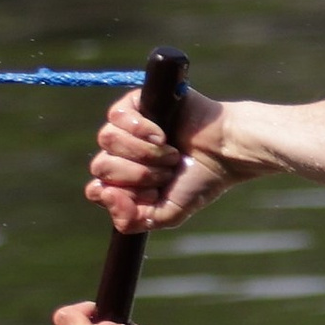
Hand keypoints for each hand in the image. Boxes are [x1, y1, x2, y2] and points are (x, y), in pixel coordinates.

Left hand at [84, 84, 252, 231]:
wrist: (228, 150)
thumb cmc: (202, 179)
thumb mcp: (168, 213)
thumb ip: (132, 221)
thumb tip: (103, 192)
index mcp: (125, 181)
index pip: (96, 190)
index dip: (120, 194)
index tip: (152, 193)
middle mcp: (121, 154)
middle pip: (101, 165)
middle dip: (140, 173)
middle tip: (169, 171)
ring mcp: (126, 129)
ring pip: (107, 140)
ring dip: (144, 151)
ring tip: (171, 152)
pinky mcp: (136, 104)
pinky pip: (116, 115)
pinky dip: (139, 127)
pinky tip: (162, 134)